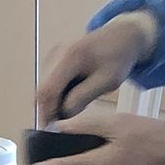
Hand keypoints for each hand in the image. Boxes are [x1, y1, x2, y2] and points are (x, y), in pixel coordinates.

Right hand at [34, 9, 158, 124]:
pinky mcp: (55, 56)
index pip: (48, 90)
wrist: (122, 35)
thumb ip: (83, 97)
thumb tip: (63, 114)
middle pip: (43, 88)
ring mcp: (54, 53)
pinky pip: (50, 79)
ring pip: (45, 85)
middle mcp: (57, 53)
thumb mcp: (106, 81)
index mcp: (70, 57)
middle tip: (61, 124)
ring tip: (70, 110)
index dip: (46, 112)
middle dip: (49, 108)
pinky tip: (71, 98)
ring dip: (54, 100)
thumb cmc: (118, 58)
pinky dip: (58, 92)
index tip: (51, 129)